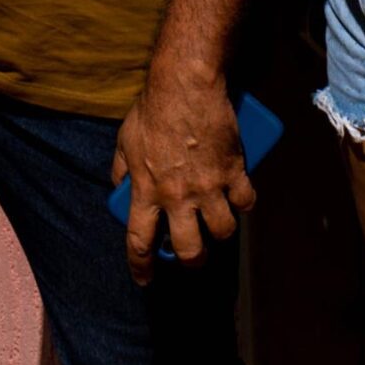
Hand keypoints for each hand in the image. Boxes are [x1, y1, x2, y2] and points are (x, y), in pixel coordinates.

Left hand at [112, 69, 252, 286]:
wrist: (185, 85)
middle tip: (194, 254)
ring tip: (217, 223)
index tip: (144, 279)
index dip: (142, 267)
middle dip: (192, 259)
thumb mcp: (125, 139)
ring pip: (222, 231)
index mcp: (146, 190)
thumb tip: (119, 187)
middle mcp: (177, 195)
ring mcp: (207, 185)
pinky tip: (239, 198)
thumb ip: (121, 168)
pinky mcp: (232, 170)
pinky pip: (245, 201)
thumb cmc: (153, 109)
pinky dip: (243, 203)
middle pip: (189, 249)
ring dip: (220, 231)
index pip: (139, 242)